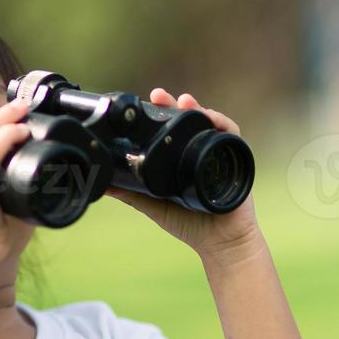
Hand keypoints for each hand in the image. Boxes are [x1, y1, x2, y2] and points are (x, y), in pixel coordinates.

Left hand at [104, 88, 262, 261]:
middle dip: (175, 105)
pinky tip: (209, 118)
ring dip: (197, 109)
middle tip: (159, 95)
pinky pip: (232, 134)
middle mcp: (199, 152)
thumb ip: (132, 193)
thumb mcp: (154, 205)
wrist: (220, 243)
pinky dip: (222, 123)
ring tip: (184, 101)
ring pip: (209, 123)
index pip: (171, 130)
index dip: (161, 113)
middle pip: (189, 121)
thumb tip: (103, 185)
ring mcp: (218, 154)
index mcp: (181, 159)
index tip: (147, 101)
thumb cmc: (190, 225)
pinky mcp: (236, 159)